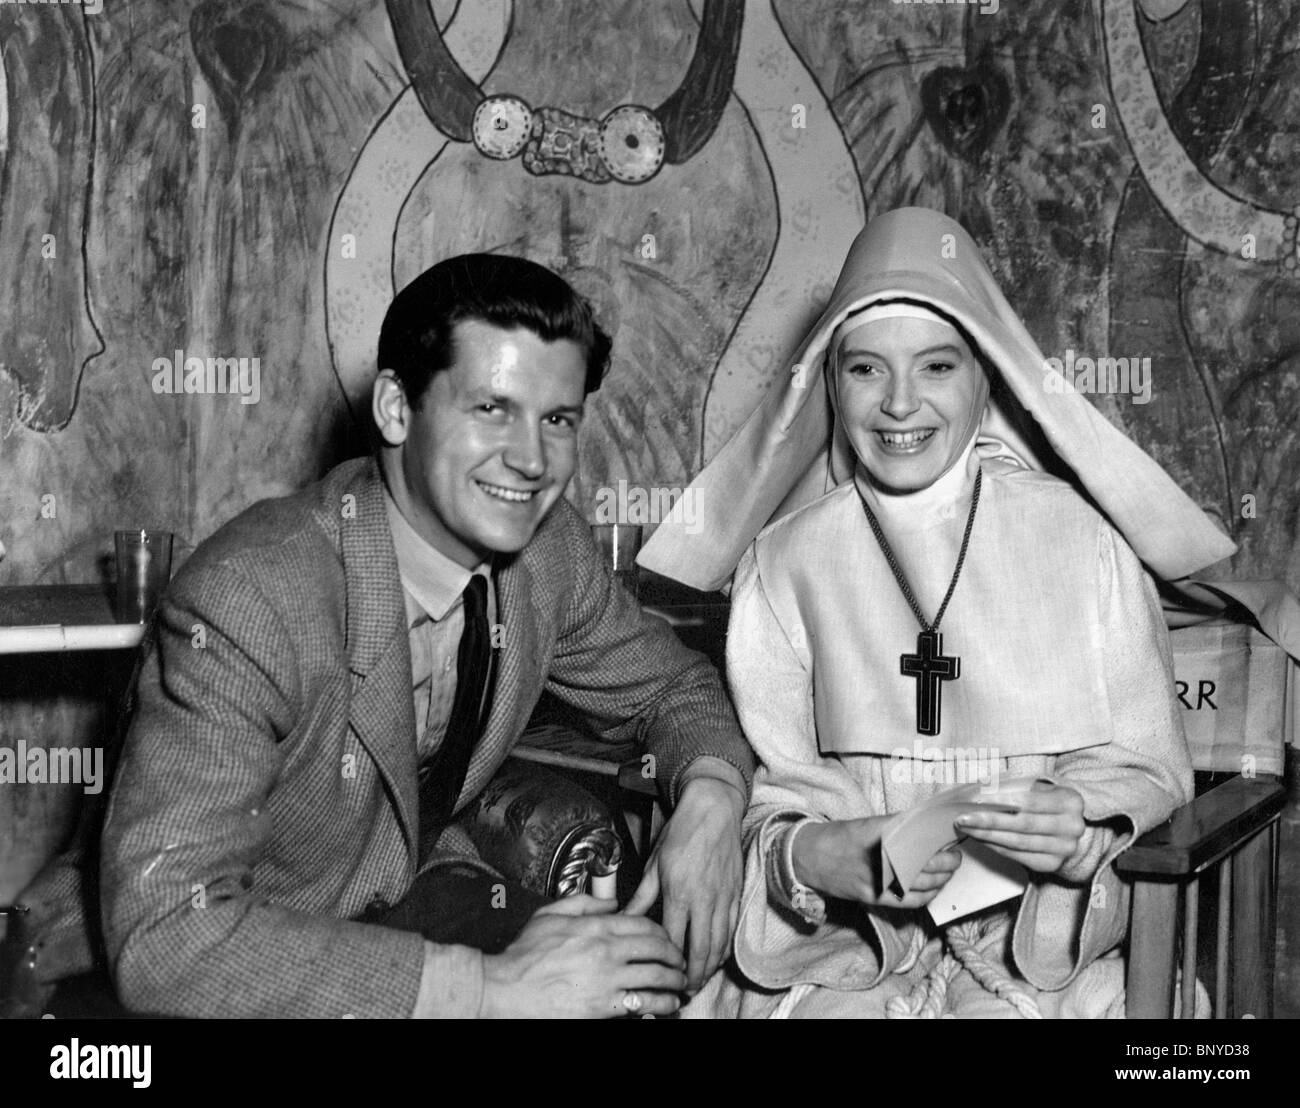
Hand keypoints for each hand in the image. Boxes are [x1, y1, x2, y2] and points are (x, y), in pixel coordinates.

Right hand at [480, 895, 686, 1017]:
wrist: (505, 990)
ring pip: (655, 979)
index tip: (668, 941)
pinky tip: (665, 1006)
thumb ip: (583, 903)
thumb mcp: (548, 915)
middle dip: (675, 958)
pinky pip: (642, 1006)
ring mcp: (606, 982)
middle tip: (681, 964)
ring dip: (674, 984)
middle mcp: (606, 953)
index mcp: (596, 928)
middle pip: (656, 951)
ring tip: (679, 987)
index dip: (663, 934)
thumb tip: (611, 902)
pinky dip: (659, 1006)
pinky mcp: (603, 1010)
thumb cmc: (523, 956)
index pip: (644, 925)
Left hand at [624, 775, 743, 993]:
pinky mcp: (736, 893)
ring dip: (710, 967)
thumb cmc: (682, 832)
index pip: (674, 939)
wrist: (714, 810)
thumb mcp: (654, 862)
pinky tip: (717, 956)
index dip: (668, 961)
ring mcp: (724, 898)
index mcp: (680, 892)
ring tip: (699, 981)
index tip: (662, 973)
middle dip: (693, 975)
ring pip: (719, 943)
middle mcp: (704, 900)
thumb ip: (642, 896)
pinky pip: (731, 929)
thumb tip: (625, 917)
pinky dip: (724, 948)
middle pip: (701, 949)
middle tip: (684, 989)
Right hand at [792, 816, 961, 908]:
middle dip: (947, 862)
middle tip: (956, 857)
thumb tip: (927, 828)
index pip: (920, 838)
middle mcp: (880, 857)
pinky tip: (933, 891)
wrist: (808, 857)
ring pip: (920, 884)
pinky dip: (925, 897)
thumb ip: (896, 827)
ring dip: (941, 879)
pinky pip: (907, 901)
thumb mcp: (868, 824)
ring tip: (949, 872)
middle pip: (925, 863)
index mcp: (879, 834)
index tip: (951, 838)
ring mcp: (877, 880)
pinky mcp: (873, 897)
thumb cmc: (839, 837)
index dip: (940, 841)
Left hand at [954, 781, 1084, 872]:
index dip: (1002, 800)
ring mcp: (1064, 849)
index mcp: (1070, 801)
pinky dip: (996, 847)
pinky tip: (981, 838)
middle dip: (989, 821)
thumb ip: (1018, 787)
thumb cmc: (1049, 803)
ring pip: (1018, 842)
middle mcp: (1072, 827)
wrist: (1071, 830)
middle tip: (962, 817)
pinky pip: (1018, 856)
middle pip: (1022, 824)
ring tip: (966, 828)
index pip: (1030, 800)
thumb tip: (982, 787)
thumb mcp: (1042, 789)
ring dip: (987, 835)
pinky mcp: (1052, 864)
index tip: (977, 799)